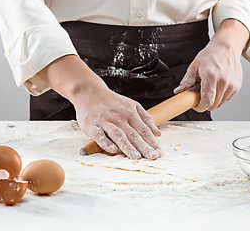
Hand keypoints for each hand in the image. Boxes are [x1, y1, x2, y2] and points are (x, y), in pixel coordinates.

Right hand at [37, 55, 161, 159]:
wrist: (89, 92)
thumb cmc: (112, 102)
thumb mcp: (132, 105)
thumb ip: (145, 118)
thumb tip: (158, 134)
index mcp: (130, 113)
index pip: (144, 130)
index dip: (152, 142)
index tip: (159, 153)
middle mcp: (119, 117)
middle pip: (133, 134)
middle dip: (144, 147)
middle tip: (153, 157)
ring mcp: (105, 121)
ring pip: (118, 135)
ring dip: (128, 146)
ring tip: (136, 157)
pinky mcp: (92, 126)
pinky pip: (99, 135)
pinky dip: (106, 142)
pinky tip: (113, 150)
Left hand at [174, 19, 248, 111]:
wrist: (226, 47)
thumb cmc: (210, 55)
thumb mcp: (194, 66)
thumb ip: (187, 81)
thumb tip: (178, 92)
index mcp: (211, 76)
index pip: (207, 101)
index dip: (200, 107)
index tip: (196, 105)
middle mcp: (223, 81)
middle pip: (213, 105)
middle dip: (205, 103)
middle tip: (200, 95)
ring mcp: (232, 84)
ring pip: (220, 103)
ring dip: (213, 100)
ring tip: (209, 87)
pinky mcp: (237, 86)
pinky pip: (226, 98)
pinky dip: (220, 96)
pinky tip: (217, 85)